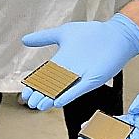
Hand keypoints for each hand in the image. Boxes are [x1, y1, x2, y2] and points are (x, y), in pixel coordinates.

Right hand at [19, 14, 138, 109]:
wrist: (116, 35)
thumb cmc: (91, 33)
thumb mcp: (63, 33)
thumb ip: (43, 38)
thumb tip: (23, 40)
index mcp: (61, 62)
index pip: (44, 77)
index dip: (34, 86)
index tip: (25, 94)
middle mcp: (70, 72)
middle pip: (51, 86)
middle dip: (40, 95)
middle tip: (31, 103)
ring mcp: (81, 76)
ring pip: (62, 91)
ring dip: (51, 99)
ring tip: (41, 106)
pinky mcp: (93, 79)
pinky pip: (79, 89)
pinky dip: (69, 95)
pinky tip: (59, 102)